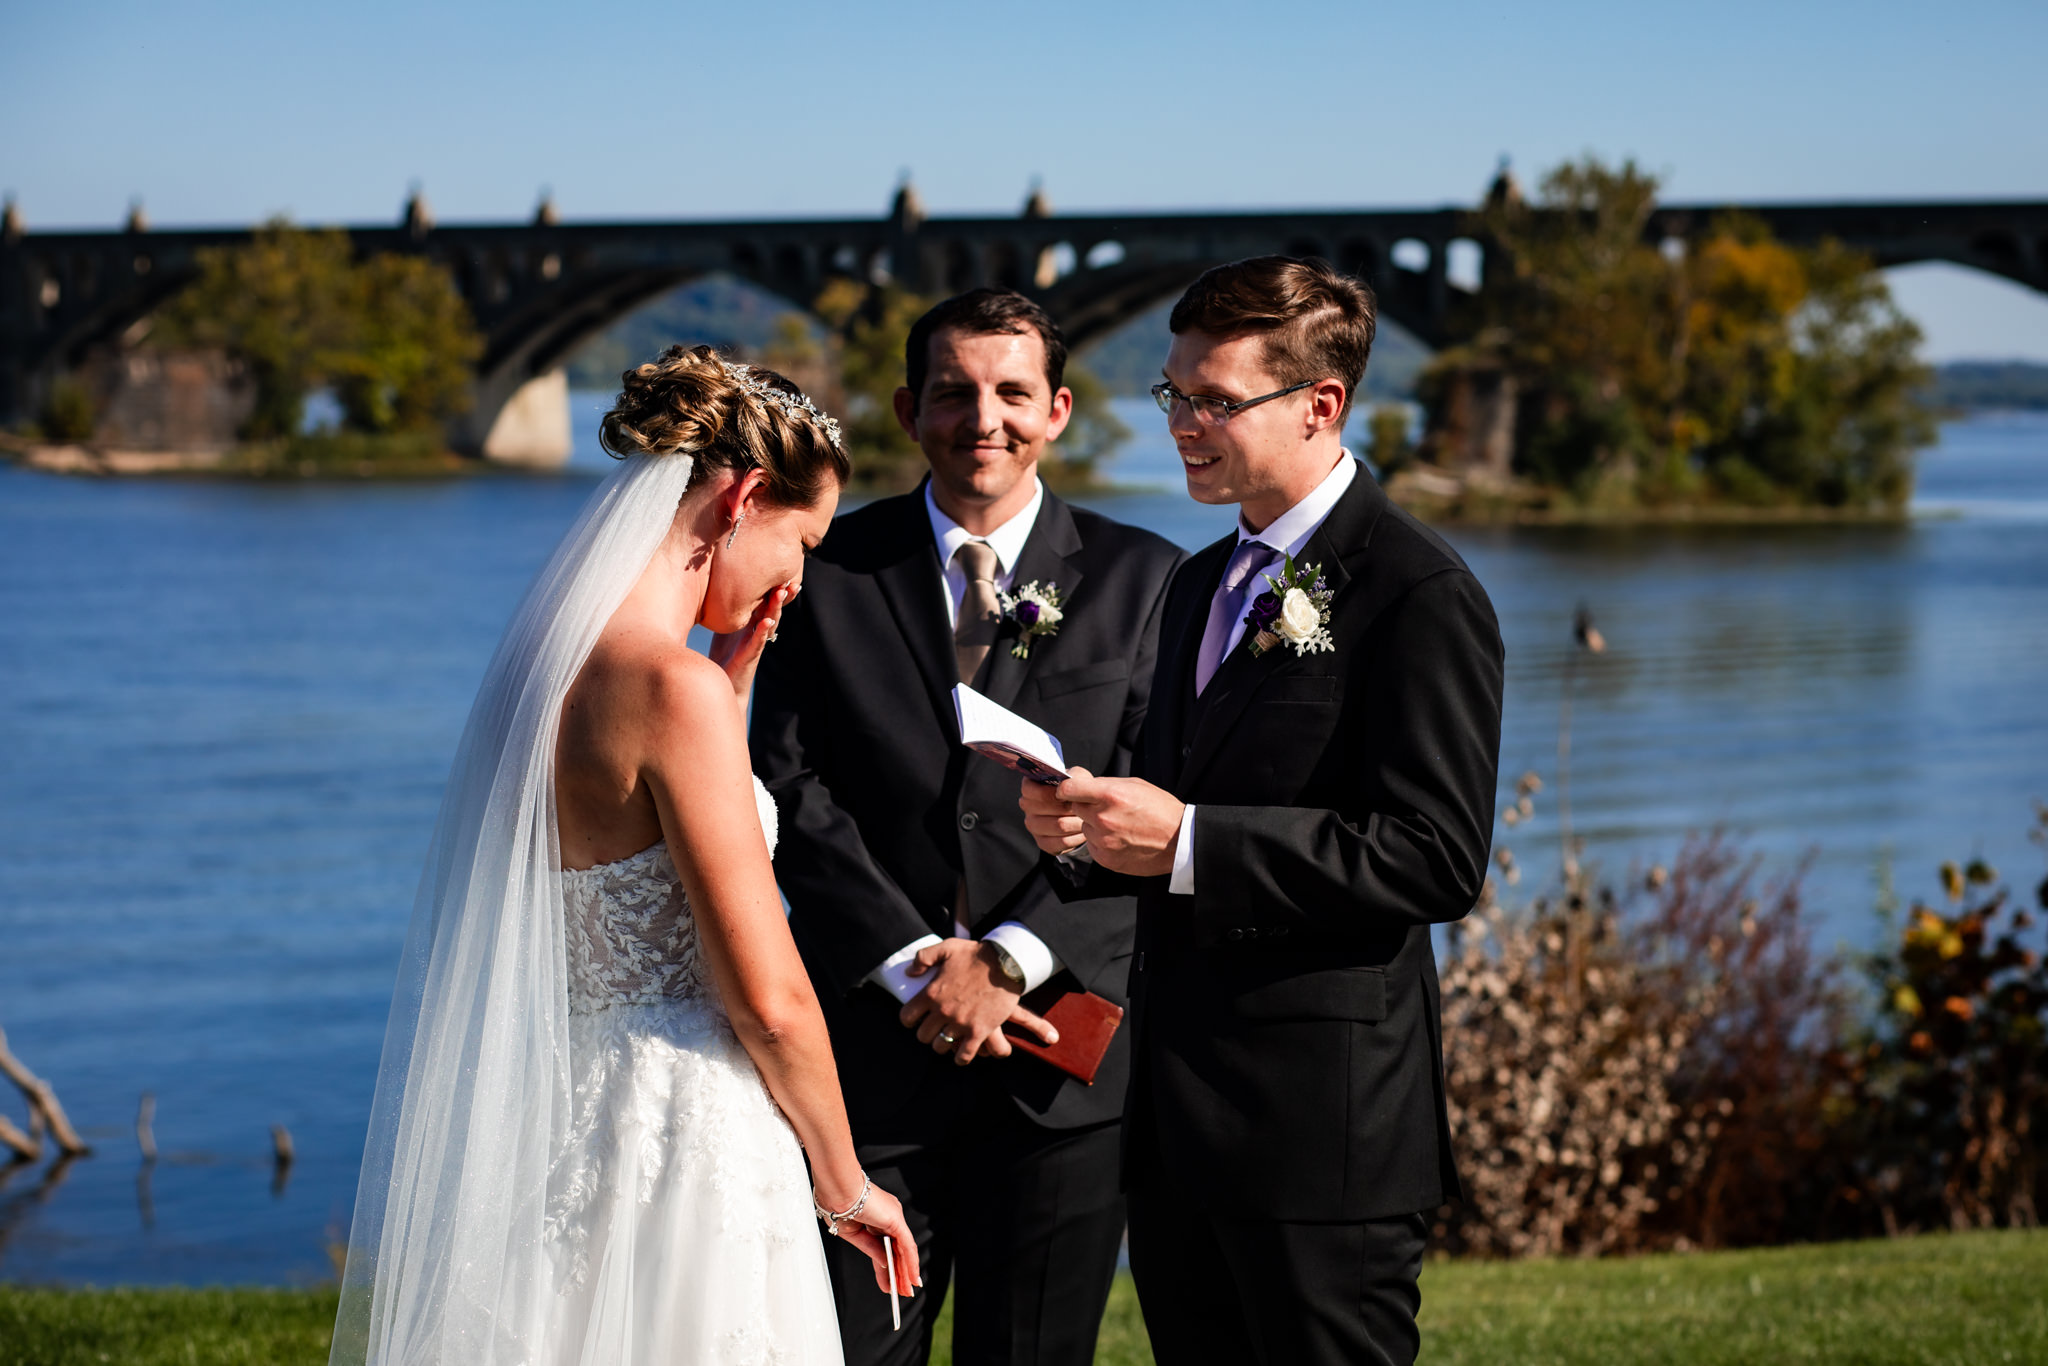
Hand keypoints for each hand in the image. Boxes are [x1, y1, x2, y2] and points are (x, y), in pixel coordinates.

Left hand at [708, 585, 789, 699]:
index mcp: (752, 623)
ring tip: (781, 593)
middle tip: (791, 579)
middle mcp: (757, 631)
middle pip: (773, 610)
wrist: (721, 682)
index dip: (774, 589)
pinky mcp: (749, 656)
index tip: (781, 572)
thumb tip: (718, 586)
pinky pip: (758, 641)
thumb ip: (728, 610)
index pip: (766, 602)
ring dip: (776, 608)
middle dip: (782, 595)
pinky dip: (763, 631)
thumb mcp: (725, 626)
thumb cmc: (724, 654)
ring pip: (769, 622)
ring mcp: (755, 643)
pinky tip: (767, 622)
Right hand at [827, 1182, 921, 1296]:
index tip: (888, 1284)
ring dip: (906, 1272)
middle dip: (899, 1273)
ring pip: (904, 1250)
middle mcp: (887, 1217)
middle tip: (902, 1292)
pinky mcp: (896, 1220)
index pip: (884, 1247)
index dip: (886, 1267)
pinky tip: (912, 1278)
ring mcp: (893, 1217)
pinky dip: (911, 1263)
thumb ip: (871, 1248)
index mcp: (874, 1217)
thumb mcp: (853, 1234)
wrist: (836, 1190)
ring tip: (907, 1290)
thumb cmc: (837, 1205)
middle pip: (897, 1250)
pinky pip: (907, 1245)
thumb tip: (884, 1262)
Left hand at [899, 939, 1057, 1064]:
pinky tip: (961, 1053)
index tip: (916, 1017)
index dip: (909, 1019)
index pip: (907, 1016)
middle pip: (923, 1035)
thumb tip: (909, 973)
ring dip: (942, 1043)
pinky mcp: (979, 1032)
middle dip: (926, 1032)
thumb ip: (923, 958)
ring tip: (948, 1037)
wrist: (1007, 963)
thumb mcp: (947, 948)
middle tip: (934, 1027)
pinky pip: (964, 1055)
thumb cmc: (976, 954)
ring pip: (940, 1046)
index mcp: (932, 992)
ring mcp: (961, 1023)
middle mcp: (943, 1011)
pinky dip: (961, 1057)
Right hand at [1021, 771, 1087, 854]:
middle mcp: (1027, 805)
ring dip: (1077, 822)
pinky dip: (1076, 837)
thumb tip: (1067, 787)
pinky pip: (1062, 841)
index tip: (1070, 794)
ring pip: (1059, 826)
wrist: (1080, 809)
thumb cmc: (1075, 791)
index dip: (1055, 792)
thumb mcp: (1077, 777)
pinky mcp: (1042, 842)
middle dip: (1071, 807)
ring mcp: (1033, 825)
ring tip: (1087, 818)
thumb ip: (1073, 777)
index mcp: (1030, 786)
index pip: (1034, 790)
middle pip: (1049, 808)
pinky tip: (1082, 830)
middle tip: (1085, 806)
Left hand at [1039, 768, 1183, 877]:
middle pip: (1075, 809)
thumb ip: (1105, 785)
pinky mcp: (1106, 859)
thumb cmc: (1160, 809)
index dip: (1067, 789)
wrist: (1180, 840)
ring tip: (1119, 826)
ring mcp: (1104, 841)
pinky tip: (1120, 839)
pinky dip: (1101, 842)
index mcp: (1111, 795)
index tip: (1069, 791)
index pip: (1069, 790)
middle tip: (1105, 808)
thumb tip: (1080, 785)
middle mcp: (1104, 818)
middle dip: (1086, 807)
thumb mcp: (1134, 785)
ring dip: (1095, 826)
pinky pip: (1092, 846)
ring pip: (1085, 828)